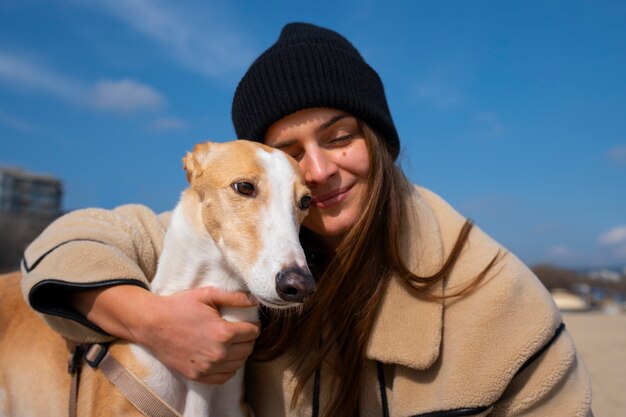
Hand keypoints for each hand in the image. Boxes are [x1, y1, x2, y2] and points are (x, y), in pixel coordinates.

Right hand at [129, 286, 259, 383]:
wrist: (152, 324)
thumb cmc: (179, 306)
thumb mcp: (207, 295)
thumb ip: (234, 297)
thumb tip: (255, 301)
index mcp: (222, 332)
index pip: (252, 333)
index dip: (254, 325)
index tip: (250, 322)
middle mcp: (218, 353)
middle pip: (248, 349)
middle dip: (248, 339)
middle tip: (241, 331)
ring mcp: (207, 367)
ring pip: (239, 364)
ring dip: (240, 353)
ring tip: (233, 343)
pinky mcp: (197, 375)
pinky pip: (224, 377)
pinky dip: (229, 368)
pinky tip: (224, 358)